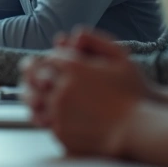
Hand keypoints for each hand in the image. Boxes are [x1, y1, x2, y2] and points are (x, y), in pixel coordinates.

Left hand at [21, 28, 144, 157]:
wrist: (138, 130)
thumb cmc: (134, 93)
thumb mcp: (122, 59)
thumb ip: (97, 41)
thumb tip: (74, 34)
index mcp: (74, 68)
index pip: (49, 58)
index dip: (48, 59)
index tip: (47, 61)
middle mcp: (62, 88)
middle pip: (35, 77)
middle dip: (31, 73)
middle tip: (29, 73)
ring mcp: (59, 112)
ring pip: (33, 100)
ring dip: (31, 95)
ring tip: (31, 93)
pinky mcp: (60, 132)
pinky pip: (43, 120)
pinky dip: (42, 115)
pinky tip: (45, 114)